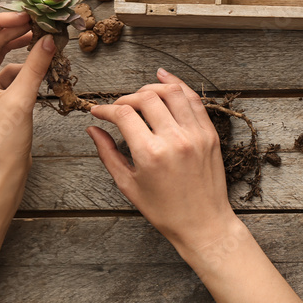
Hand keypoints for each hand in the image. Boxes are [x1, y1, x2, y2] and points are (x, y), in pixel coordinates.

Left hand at [0, 12, 54, 186]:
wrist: (1, 174)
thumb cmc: (1, 143)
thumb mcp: (20, 100)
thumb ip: (35, 66)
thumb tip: (50, 40)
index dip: (1, 20)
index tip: (26, 15)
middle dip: (15, 30)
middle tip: (42, 20)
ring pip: (2, 55)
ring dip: (22, 44)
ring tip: (45, 35)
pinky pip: (11, 70)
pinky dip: (27, 63)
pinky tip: (43, 60)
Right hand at [86, 69, 236, 251]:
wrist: (203, 222)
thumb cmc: (164, 209)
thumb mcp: (128, 184)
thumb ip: (108, 153)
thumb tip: (92, 129)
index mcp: (151, 154)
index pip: (124, 114)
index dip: (106, 109)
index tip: (98, 111)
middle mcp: (175, 139)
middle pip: (147, 99)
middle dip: (126, 98)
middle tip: (118, 107)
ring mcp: (196, 134)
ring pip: (173, 92)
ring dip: (152, 88)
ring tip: (140, 94)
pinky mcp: (210, 133)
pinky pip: (195, 100)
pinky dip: (179, 86)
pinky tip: (165, 80)